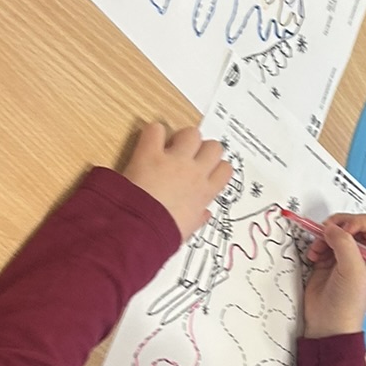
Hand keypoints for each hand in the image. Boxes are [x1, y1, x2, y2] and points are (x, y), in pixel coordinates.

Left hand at [123, 122, 232, 239]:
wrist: (140, 231)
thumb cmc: (162, 235)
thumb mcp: (186, 231)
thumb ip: (197, 218)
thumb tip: (205, 213)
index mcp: (204, 193)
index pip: (225, 170)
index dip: (216, 167)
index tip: (206, 169)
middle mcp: (195, 173)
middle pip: (214, 147)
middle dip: (203, 148)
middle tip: (190, 155)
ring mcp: (174, 160)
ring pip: (192, 133)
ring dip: (183, 137)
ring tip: (171, 145)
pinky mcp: (151, 153)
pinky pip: (157, 130)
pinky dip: (153, 133)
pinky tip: (150, 142)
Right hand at [301, 212, 365, 339]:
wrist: (328, 323)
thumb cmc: (348, 302)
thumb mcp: (353, 270)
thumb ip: (344, 243)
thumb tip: (331, 227)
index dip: (356, 222)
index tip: (344, 232)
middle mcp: (362, 251)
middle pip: (350, 222)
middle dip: (336, 226)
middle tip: (326, 234)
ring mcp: (343, 254)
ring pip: (334, 230)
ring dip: (323, 236)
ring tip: (319, 251)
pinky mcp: (327, 259)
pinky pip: (321, 241)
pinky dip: (316, 245)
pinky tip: (314, 257)